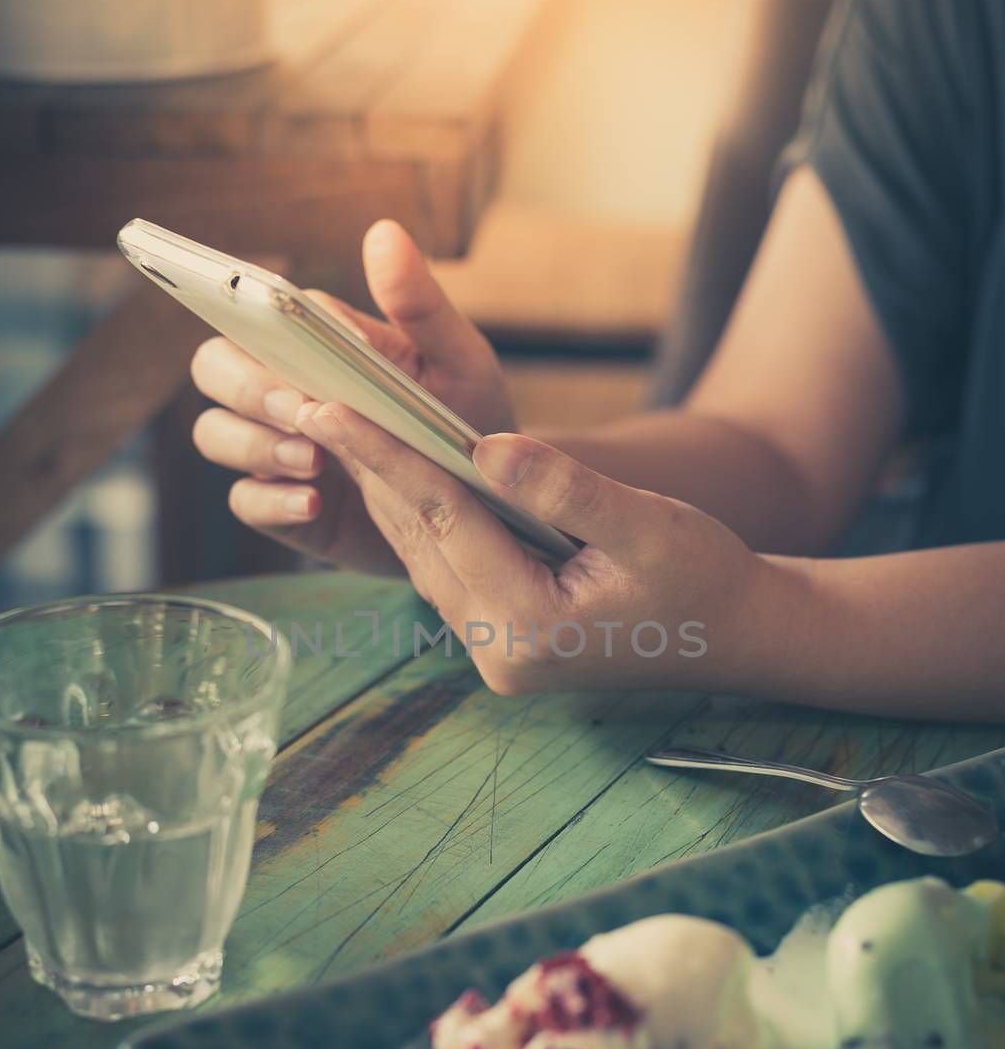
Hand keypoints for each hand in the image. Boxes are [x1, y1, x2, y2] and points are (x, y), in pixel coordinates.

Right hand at [189, 219, 515, 573]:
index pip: (252, 315)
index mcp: (314, 343)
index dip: (251, 321)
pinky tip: (313, 505)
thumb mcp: (460, 362)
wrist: (487, 509)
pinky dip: (271, 502)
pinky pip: (245, 501)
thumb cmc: (467, 422)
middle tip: (302, 410)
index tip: (286, 338)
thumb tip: (383, 232)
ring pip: (215, 433)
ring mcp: (279, 450)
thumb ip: (421, 304)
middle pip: (216, 367)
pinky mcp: (286, 507)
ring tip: (315, 460)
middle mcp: (284, 390)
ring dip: (254, 444)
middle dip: (248, 387)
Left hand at [295, 401, 767, 693]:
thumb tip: (487, 445)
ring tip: (343, 423)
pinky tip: (401, 471)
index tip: (326, 407)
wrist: (734, 636)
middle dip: (369, 468)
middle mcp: (497, 649)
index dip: (383, 456)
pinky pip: (446, 568)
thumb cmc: (703, 578)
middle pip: (419, 539)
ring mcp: (496, 651)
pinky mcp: (502, 640)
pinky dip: (424, 517)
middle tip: (314, 397)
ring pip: (425, 555)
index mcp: (527, 625)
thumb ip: (566, 488)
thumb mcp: (647, 525)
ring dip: (390, 491)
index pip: (441, 520)